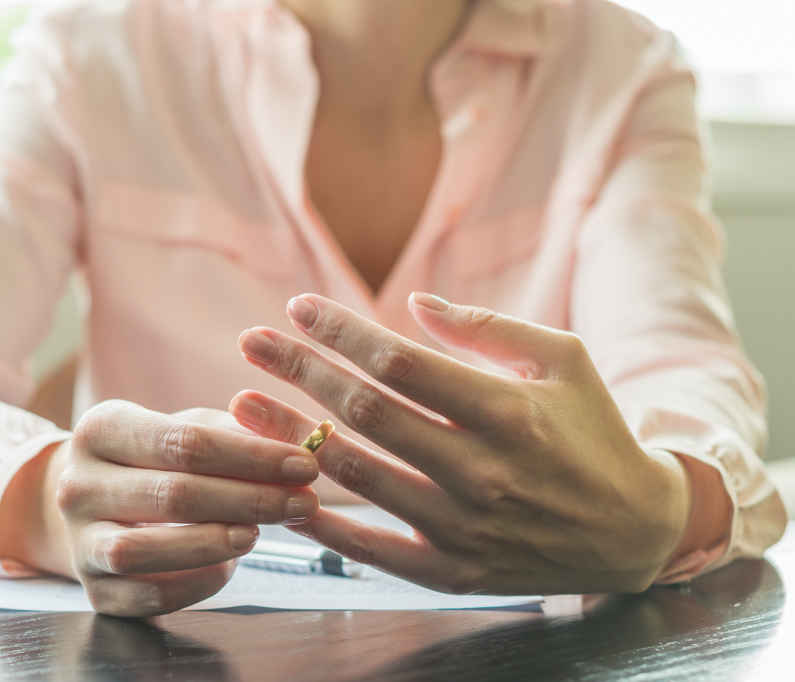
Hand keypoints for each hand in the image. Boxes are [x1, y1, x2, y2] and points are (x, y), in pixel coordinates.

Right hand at [2, 400, 320, 616]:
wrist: (92, 503)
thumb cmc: (153, 459)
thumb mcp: (186, 428)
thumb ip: (235, 433)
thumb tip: (292, 445)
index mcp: (100, 429)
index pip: (184, 442)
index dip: (251, 456)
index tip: (304, 464)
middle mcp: (77, 484)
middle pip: (172, 494)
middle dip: (249, 499)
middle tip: (303, 501)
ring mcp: (80, 540)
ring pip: (143, 551)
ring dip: (212, 543)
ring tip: (258, 533)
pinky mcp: (94, 590)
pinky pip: (147, 596)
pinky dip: (195, 583)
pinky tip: (228, 565)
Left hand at [230, 293, 694, 594]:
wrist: (635, 530)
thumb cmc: (594, 431)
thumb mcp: (563, 360)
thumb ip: (487, 328)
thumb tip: (412, 304)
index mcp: (507, 411)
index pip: (401, 363)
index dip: (342, 331)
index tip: (297, 308)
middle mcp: (481, 471)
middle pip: (365, 412)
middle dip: (299, 370)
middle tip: (250, 342)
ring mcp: (464, 527)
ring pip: (355, 476)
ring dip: (290, 436)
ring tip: (241, 403)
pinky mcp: (454, 572)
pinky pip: (371, 549)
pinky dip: (321, 522)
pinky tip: (280, 490)